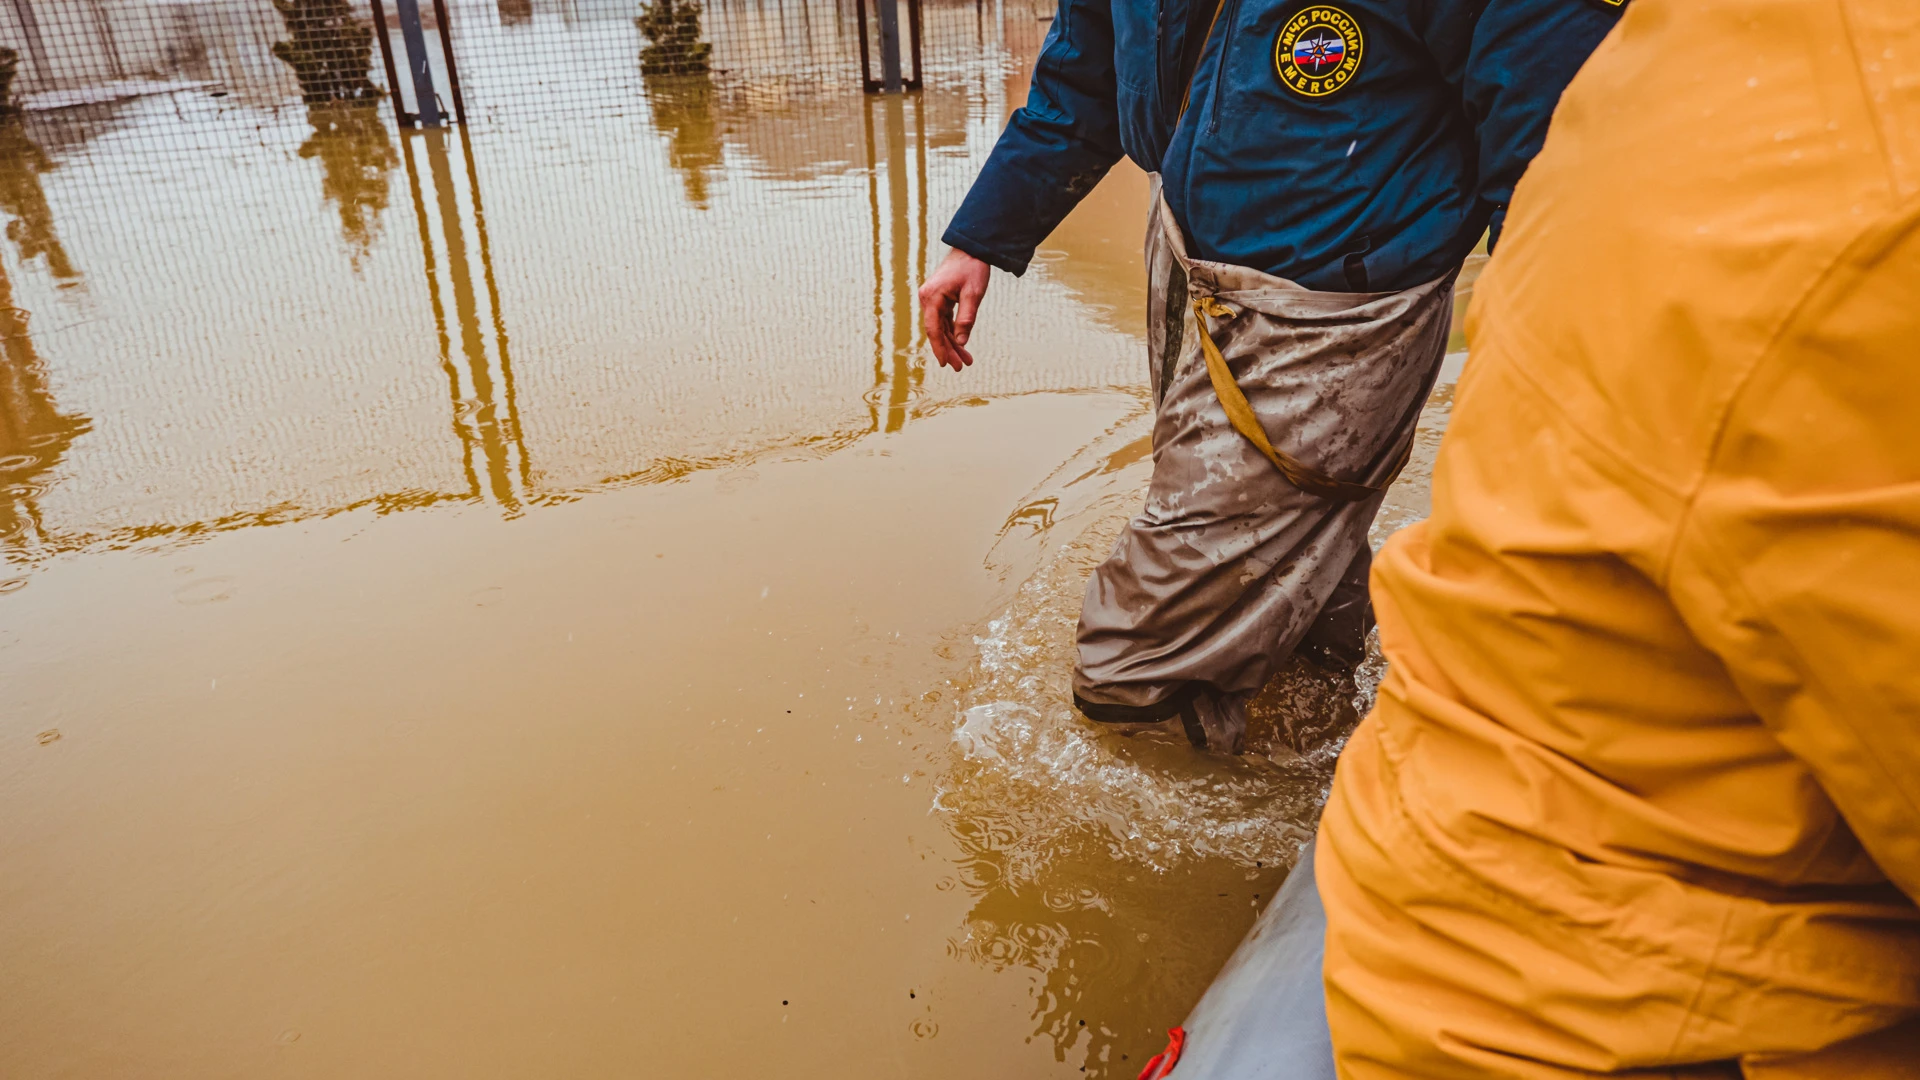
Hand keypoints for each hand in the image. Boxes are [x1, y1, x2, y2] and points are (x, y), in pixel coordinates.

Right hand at [919, 248, 991, 370]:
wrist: (971, 248)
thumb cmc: (972, 268)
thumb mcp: (973, 294)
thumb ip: (966, 318)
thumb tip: (960, 342)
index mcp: (932, 296)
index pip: (933, 329)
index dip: (939, 348)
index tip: (946, 364)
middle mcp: (927, 298)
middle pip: (936, 331)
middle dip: (949, 350)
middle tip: (960, 367)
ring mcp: (932, 299)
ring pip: (940, 328)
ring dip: (952, 344)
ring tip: (965, 360)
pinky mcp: (938, 299)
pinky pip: (943, 320)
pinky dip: (952, 333)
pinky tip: (961, 345)